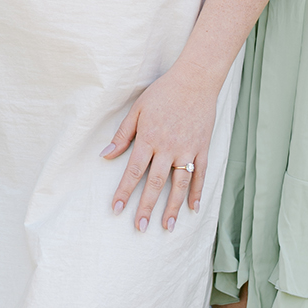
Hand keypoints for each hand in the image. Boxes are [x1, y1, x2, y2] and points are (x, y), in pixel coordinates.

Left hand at [105, 64, 218, 232]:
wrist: (195, 79)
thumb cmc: (163, 92)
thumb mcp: (137, 109)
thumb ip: (122, 135)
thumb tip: (105, 155)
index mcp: (149, 138)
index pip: (133, 171)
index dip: (124, 192)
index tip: (116, 209)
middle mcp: (168, 147)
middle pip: (155, 183)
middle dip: (146, 207)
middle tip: (139, 227)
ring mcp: (188, 149)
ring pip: (179, 184)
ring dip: (173, 207)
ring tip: (167, 227)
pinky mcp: (203, 147)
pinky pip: (200, 174)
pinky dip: (197, 191)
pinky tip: (193, 208)